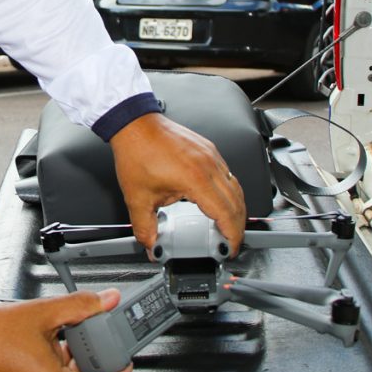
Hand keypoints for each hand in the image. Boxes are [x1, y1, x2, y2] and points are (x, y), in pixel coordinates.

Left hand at [109, 112, 245, 251]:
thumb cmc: (136, 151)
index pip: (226, 214)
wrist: (133, 124)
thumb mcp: (137, 197)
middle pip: (237, 202)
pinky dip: (229, 191)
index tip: (230, 248)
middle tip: (230, 241)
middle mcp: (208, 165)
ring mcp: (210, 155)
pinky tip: (219, 199)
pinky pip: (227, 173)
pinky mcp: (208, 148)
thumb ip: (145, 227)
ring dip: (236, 208)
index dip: (232, 235)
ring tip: (227, 224)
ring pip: (236, 186)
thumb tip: (150, 244)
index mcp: (195, 179)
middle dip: (238, 226)